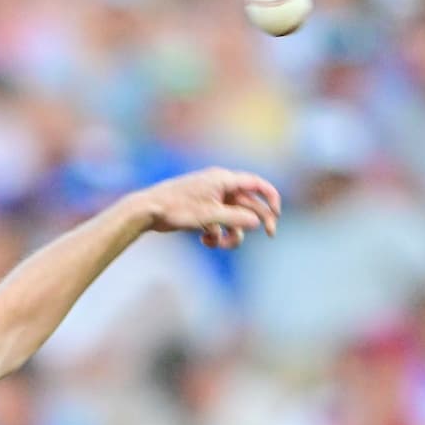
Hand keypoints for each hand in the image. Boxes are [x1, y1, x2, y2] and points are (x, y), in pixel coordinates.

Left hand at [129, 167, 281, 250]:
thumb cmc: (177, 209)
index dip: (271, 196)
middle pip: (248, 204)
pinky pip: (218, 225)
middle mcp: (219, 187)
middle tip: (270, 234)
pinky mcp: (201, 213)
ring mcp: (210, 200)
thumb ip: (236, 218)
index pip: (255, 183)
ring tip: (219, 244)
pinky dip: (215, 235)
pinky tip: (205, 240)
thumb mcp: (209, 215)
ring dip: (231, 234)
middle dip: (256, 220)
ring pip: (233, 219)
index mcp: (223, 180)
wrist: (147, 211)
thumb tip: (257, 222)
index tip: (278, 212)